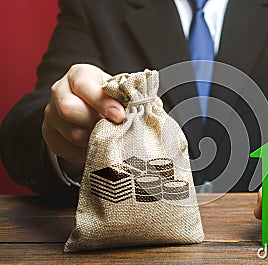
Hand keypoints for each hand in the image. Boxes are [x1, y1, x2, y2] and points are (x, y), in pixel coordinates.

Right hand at [43, 64, 163, 162]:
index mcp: (79, 76)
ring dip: (93, 139)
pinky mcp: (49, 134)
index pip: (84, 85)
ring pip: (70, 132)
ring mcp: (51, 114)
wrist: (85, 105)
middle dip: (94, 122)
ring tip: (109, 137)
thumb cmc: (107, 97)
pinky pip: (65, 149)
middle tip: (114, 129)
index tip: (120, 116)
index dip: (102, 102)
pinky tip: (97, 147)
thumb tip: (155, 106)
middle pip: (68, 109)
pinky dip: (84, 152)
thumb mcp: (119, 90)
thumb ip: (136, 96)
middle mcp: (60, 91)